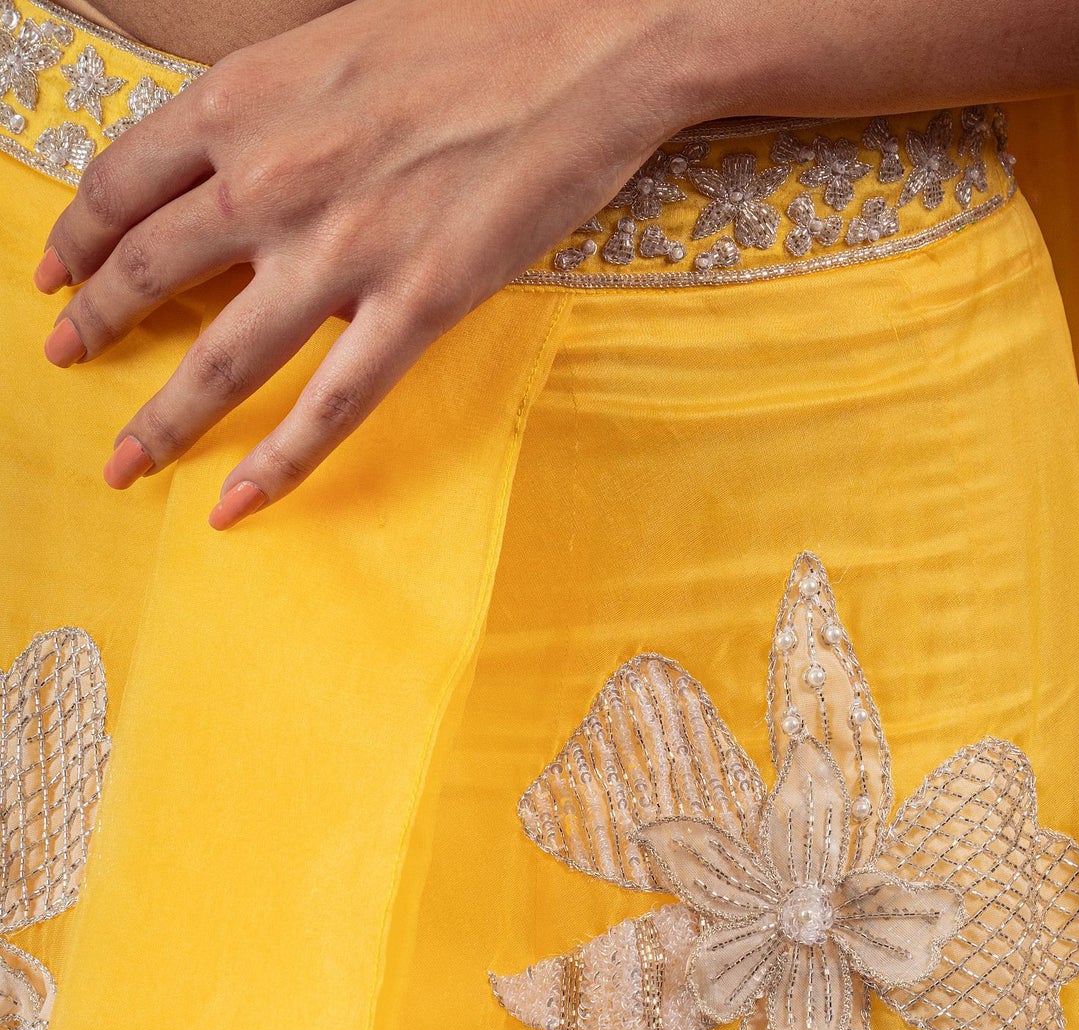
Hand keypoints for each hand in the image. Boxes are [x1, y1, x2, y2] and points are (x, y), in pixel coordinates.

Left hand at [34, 0, 693, 525]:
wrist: (593, 39)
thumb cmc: (478, 24)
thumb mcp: (339, 41)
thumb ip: (276, 107)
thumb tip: (242, 160)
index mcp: (248, 99)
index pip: (124, 179)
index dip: (77, 234)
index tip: (56, 272)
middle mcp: (274, 177)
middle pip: (150, 271)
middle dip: (94, 325)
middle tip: (66, 361)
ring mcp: (344, 250)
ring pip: (220, 357)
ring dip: (161, 418)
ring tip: (125, 462)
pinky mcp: (418, 304)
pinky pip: (330, 406)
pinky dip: (276, 464)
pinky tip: (235, 504)